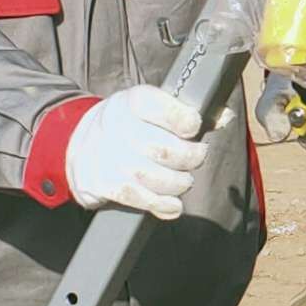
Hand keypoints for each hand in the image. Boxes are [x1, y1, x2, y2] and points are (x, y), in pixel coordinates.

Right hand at [61, 87, 207, 217]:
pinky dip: (163, 204)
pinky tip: (173, 203)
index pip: (161, 106)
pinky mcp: (102, 183)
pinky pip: (140, 198)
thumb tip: (225, 116)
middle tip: (196, 157)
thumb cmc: (129, 125)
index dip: (184, 119)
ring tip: (183, 180)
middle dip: (190, 157)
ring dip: (178, 183)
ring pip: (155, 177)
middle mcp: (117, 127)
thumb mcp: (152, 109)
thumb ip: (187, 113)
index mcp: (132, 101)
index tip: (194, 127)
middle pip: (164, 149)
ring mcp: (107, 157)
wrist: (80, 146)